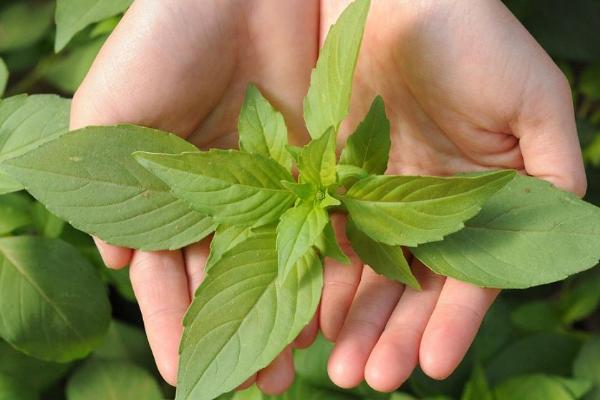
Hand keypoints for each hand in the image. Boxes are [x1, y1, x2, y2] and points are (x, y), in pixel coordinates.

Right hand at [71, 0, 319, 392]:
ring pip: (278, 263)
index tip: (182, 378)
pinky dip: (324, 266)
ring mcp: (272, 184)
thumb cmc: (162, 39)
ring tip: (294, 367)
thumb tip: (119, 263)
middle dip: (239, 335)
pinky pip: (322, 224)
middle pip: (229, 280)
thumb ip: (108, 186)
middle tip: (255, 389)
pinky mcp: (317, 163)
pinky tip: (330, 308)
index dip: (174, 325)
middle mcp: (222, 197)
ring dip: (285, 314)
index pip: (169, 275)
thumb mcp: (111, 109)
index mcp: (171, 194)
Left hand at [319, 0, 585, 391]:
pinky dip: (320, 277)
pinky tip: (310, 317)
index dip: (453, 321)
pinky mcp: (333, 179)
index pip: (468, 275)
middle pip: (411, 285)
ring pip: (366, 273)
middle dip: (393, 335)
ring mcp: (378, 196)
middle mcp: (427, 207)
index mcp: (478, 200)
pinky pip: (327, 237)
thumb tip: (568, 235)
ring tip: (339, 368)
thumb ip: (553, 170)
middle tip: (370, 380)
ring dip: (354, 321)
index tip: (432, 366)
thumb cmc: (472, 39)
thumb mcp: (533, 102)